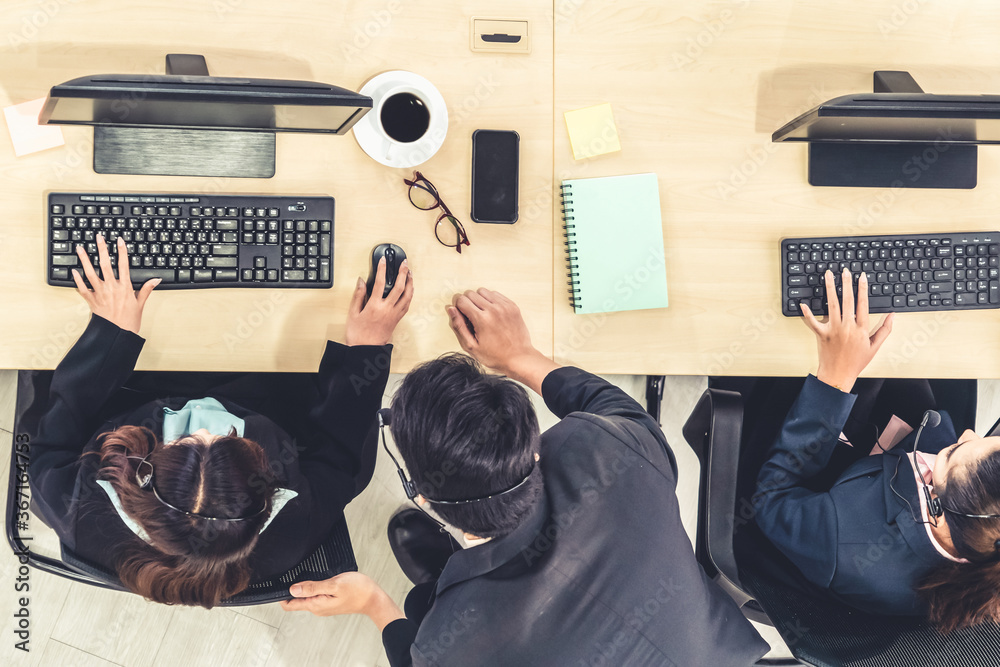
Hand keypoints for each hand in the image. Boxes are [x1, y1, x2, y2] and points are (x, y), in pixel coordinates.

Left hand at [72, 235, 158, 334]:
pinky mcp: (91, 301)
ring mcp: (99, 293)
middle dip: (101, 249)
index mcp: (124, 287)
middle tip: (98, 238)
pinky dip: (76, 279)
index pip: (123, 265)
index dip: (121, 251)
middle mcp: (111, 288)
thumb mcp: (140, 304)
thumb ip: (147, 289)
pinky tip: (73, 271)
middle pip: (105, 264)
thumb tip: (156, 280)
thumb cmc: (129, 321)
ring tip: (80, 248)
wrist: (117, 334)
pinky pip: (82, 288)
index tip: (119, 240)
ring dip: (84, 259)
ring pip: (90, 273)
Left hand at [280, 572, 403, 630]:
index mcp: (316, 604)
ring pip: (306, 596)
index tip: (278, 583)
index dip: (281, 595)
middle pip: (296, 600)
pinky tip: (316, 578)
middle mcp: (317, 607)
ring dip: (303, 586)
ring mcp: (324, 605)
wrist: (374, 598)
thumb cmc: (358, 590)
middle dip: (291, 588)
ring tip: (303, 573)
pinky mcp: (330, 601)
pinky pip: (315, 595)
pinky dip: (312, 587)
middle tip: (289, 572)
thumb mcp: (334, 585)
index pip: (289, 604)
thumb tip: (292, 589)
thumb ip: (312, 587)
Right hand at [345, 258, 412, 345]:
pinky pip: (407, 304)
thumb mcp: (353, 313)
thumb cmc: (358, 334)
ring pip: (407, 296)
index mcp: (374, 306)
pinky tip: (409, 290)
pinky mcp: (397, 319)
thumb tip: (361, 281)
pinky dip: (409, 295)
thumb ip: (358, 295)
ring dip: (410, 283)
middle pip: (399, 287)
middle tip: (404, 263)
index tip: (383, 261)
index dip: (382, 269)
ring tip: (410, 273)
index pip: (380, 283)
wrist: (366, 350)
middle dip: (403, 273)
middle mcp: (387, 309)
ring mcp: (394, 314)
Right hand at [448, 288, 558, 391]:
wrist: (518, 358)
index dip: (458, 307)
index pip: (461, 300)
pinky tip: (492, 313)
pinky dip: (491, 301)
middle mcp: (494, 309)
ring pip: (483, 291)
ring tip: (482, 314)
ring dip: (479, 300)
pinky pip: (495, 294)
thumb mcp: (471, 346)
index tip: (462, 316)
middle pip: (471, 293)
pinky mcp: (512, 306)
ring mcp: (505, 306)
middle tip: (472, 318)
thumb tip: (451, 308)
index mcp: (482, 319)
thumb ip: (458, 326)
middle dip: (467, 303)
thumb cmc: (494, 356)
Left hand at [801, 268, 893, 391]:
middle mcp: (847, 327)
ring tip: (828, 276)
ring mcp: (833, 330)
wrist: (839, 375)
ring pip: (832, 305)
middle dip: (847, 283)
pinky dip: (807, 313)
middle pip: (848, 300)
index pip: (863, 304)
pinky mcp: (821, 335)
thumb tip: (893, 315)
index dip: (863, 289)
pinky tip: (803, 303)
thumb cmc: (856, 362)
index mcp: (861, 329)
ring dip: (830, 289)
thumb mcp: (875, 347)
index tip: (862, 277)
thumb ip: (884, 330)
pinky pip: (813, 322)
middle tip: (845, 270)